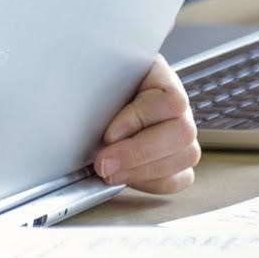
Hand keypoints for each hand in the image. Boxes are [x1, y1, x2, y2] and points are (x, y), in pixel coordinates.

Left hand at [91, 57, 199, 194]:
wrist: (102, 95)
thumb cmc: (102, 83)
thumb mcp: (98, 74)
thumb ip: (94, 83)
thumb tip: (73, 99)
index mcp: (160, 76)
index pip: (168, 99)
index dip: (140, 119)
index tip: (109, 134)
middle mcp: (178, 105)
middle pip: (182, 132)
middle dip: (138, 153)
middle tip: (104, 163)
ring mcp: (182, 134)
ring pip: (184, 157)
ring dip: (142, 171)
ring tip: (109, 173)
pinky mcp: (179, 161)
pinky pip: (178, 179)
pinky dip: (149, 182)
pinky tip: (125, 177)